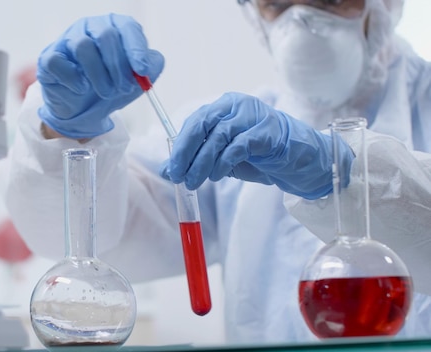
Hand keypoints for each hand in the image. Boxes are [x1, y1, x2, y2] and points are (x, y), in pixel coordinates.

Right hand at [37, 14, 163, 138]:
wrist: (83, 110)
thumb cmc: (110, 88)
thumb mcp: (136, 80)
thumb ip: (151, 67)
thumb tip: (151, 62)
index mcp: (113, 27)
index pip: (126, 26)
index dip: (136, 48)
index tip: (142, 70)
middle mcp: (89, 28)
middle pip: (106, 35)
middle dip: (118, 66)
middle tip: (123, 87)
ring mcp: (67, 41)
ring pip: (83, 46)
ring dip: (99, 75)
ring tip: (106, 92)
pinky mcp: (49, 58)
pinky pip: (58, 62)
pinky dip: (72, 78)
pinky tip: (81, 89)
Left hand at [162, 92, 353, 199]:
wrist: (299, 160)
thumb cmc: (258, 155)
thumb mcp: (222, 158)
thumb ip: (196, 159)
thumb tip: (166, 170)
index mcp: (224, 106)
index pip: (195, 122)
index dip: (180, 146)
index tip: (170, 169)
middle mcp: (237, 106)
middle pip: (203, 124)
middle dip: (186, 152)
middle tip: (177, 176)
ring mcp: (254, 116)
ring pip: (219, 136)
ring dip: (202, 162)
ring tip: (194, 182)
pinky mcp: (267, 131)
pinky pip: (239, 145)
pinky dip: (224, 162)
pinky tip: (217, 176)